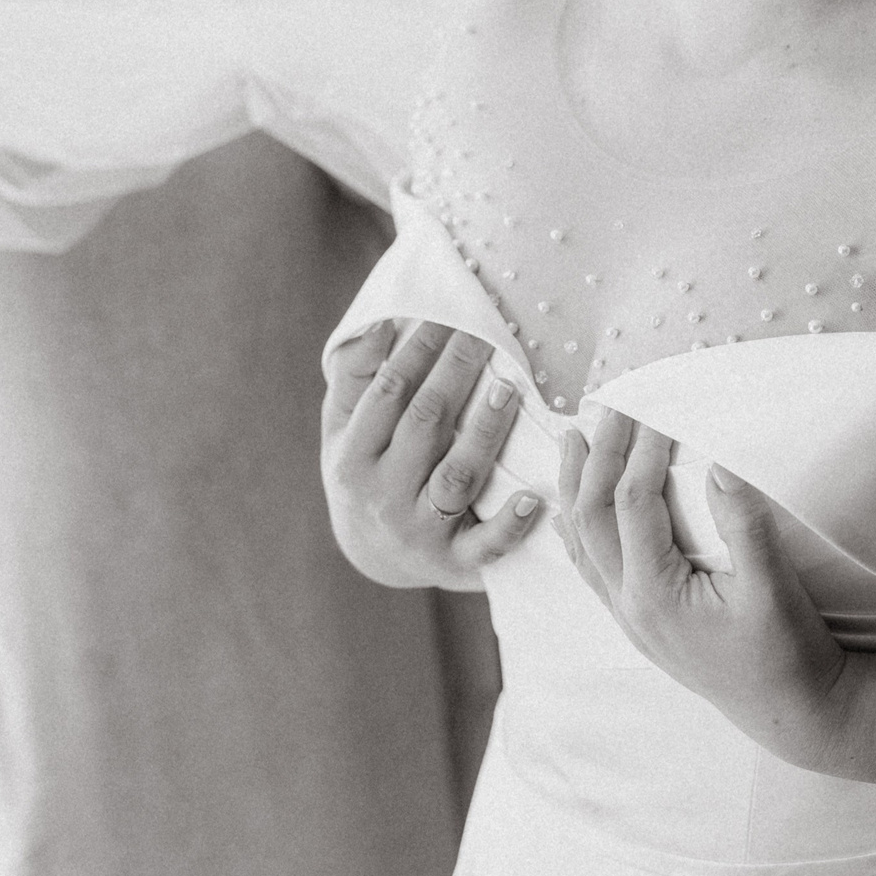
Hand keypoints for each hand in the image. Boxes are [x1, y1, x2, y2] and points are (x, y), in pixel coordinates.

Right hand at [323, 320, 544, 590]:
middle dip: (456, 374)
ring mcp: (420, 529)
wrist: (372, 556)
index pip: (388, 393)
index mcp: (353, 456)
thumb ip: (354, 376)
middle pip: (425, 425)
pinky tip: (533, 498)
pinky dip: (510, 524)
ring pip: (457, 477)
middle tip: (487, 332)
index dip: (417, 350)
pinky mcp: (455, 562)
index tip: (448, 313)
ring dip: (485, 432)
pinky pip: (485, 545)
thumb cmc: (365, 471)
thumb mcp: (342, 428)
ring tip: (509, 390)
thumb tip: (379, 321)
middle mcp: (383, 494)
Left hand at [556, 411, 848, 762]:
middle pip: (594, 517)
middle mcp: (631, 607)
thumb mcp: (774, 588)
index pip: (634, 503)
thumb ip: (745, 525)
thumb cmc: (788, 652)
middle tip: (604, 406)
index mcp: (656, 594)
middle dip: (597, 458)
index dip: (641, 450)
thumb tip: (719, 462)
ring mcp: (631, 619)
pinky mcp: (641, 625)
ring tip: (573, 441)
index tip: (654, 407)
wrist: (794, 712)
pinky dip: (578, 532)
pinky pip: (592, 570)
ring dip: (576, 488)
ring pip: (583, 543)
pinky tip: (568, 515)